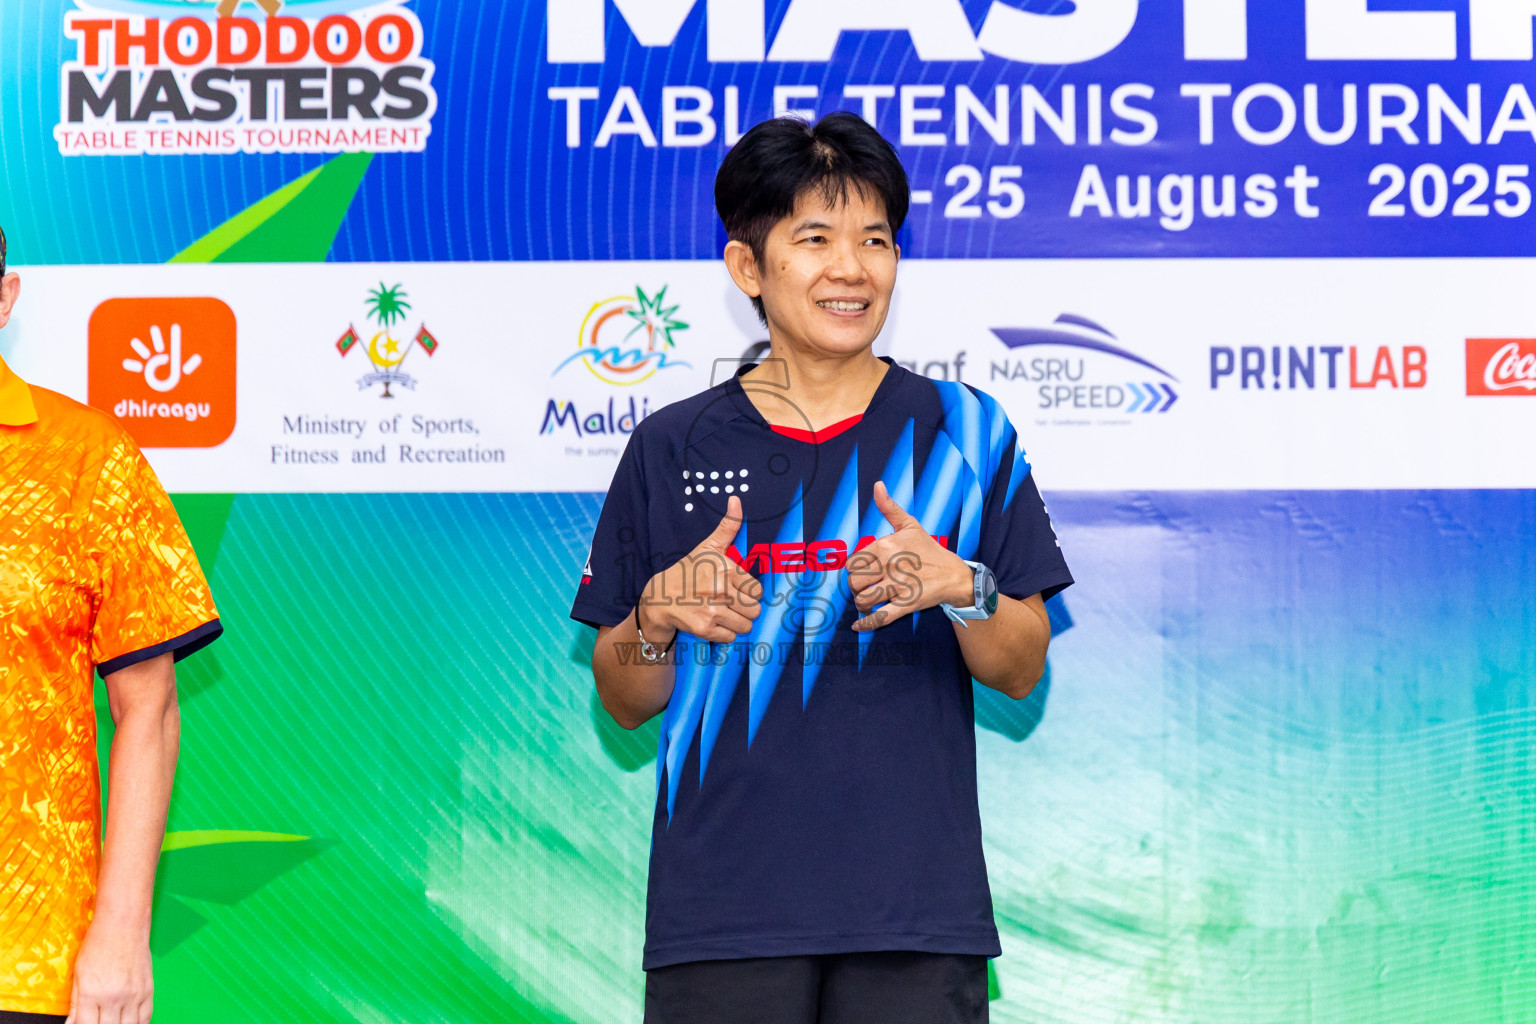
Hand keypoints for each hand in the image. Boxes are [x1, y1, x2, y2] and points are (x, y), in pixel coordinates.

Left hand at [67, 919, 152, 1023]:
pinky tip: (130, 1022)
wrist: (124, 924)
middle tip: (100, 1021)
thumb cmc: (99, 944)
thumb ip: (75, 1004)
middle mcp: (114, 997)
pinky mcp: (148, 990)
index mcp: (92, 994)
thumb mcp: (78, 975)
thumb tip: (72, 1023)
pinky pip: (146, 1017)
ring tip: (114, 1021)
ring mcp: (134, 995)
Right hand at [640, 495, 763, 644]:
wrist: (659, 597)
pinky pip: (731, 637)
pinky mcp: (705, 629)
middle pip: (755, 610)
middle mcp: (720, 589)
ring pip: (746, 625)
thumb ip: (728, 526)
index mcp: (726, 568)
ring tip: (721, 613)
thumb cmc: (688, 571)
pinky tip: (712, 623)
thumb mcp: (708, 547)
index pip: (757, 590)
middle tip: (727, 603)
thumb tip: (736, 500)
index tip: (732, 589)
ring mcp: (713, 610)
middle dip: (744, 609)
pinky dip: (724, 634)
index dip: (746, 592)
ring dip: (736, 623)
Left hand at [848, 481, 971, 631]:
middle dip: (856, 587)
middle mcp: (889, 565)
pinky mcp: (906, 605)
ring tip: (868, 601)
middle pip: (854, 582)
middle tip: (866, 587)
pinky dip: (867, 624)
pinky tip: (859, 625)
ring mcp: (898, 586)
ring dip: (862, 604)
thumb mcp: (910, 525)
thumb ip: (889, 507)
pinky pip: (880, 617)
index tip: (865, 572)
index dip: (855, 570)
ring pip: (864, 600)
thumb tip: (878, 485)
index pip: (852, 563)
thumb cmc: (928, 549)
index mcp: (885, 546)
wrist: (954, 574)